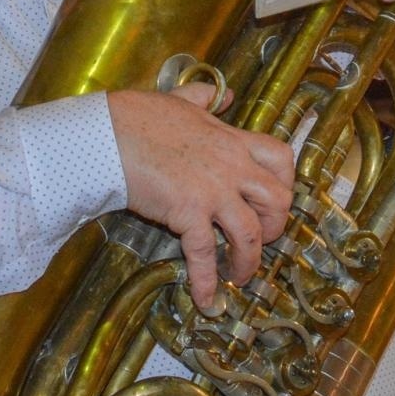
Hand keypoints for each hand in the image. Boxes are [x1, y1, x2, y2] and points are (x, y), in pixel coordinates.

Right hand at [108, 83, 293, 309]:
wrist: (108, 135)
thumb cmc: (139, 116)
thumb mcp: (180, 100)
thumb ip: (206, 99)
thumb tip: (223, 95)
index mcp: (232, 140)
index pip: (280, 158)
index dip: (285, 182)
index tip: (275, 199)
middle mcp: (231, 167)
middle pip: (277, 201)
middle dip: (276, 227)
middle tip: (261, 239)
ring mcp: (212, 192)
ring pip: (251, 234)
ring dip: (249, 261)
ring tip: (239, 276)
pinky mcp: (188, 213)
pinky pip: (205, 254)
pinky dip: (207, 282)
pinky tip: (206, 300)